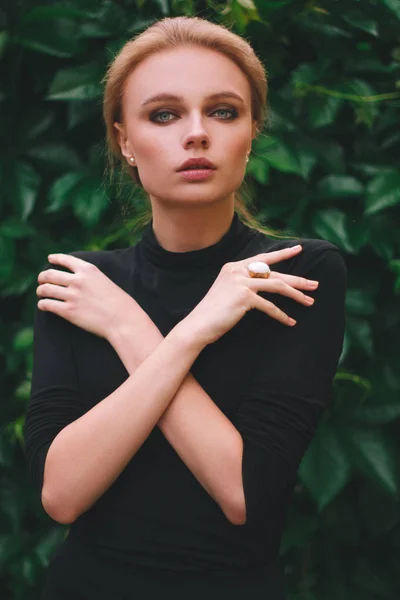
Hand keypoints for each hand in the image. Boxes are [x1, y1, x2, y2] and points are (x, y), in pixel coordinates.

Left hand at [36, 253, 135, 339]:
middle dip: (42, 277)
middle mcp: (78, 280)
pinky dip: (42, 304)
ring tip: (41, 293)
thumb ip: (90, 277)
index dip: (55, 258)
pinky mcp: (68, 311)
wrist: (123, 319)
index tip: (50, 259)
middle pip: (50, 274)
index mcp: (89, 270)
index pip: (66, 259)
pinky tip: (43, 305)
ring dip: (41, 291)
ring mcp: (72, 296)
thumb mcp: (105, 281)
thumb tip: (76, 280)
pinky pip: (47, 304)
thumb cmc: (119, 303)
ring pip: (45, 289)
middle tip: (41, 281)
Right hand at [181, 245, 318, 345]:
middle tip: (315, 284)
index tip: (299, 249)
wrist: (198, 325)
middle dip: (298, 279)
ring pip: (277, 286)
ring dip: (296, 294)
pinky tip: (291, 322)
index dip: (283, 254)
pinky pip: (269, 306)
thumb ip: (243, 283)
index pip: (263, 258)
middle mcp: (237, 270)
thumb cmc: (213, 312)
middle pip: (275, 272)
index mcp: (233, 266)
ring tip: (310, 301)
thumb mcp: (227, 291)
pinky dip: (281, 315)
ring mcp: (241, 282)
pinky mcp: (244, 297)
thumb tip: (265, 284)